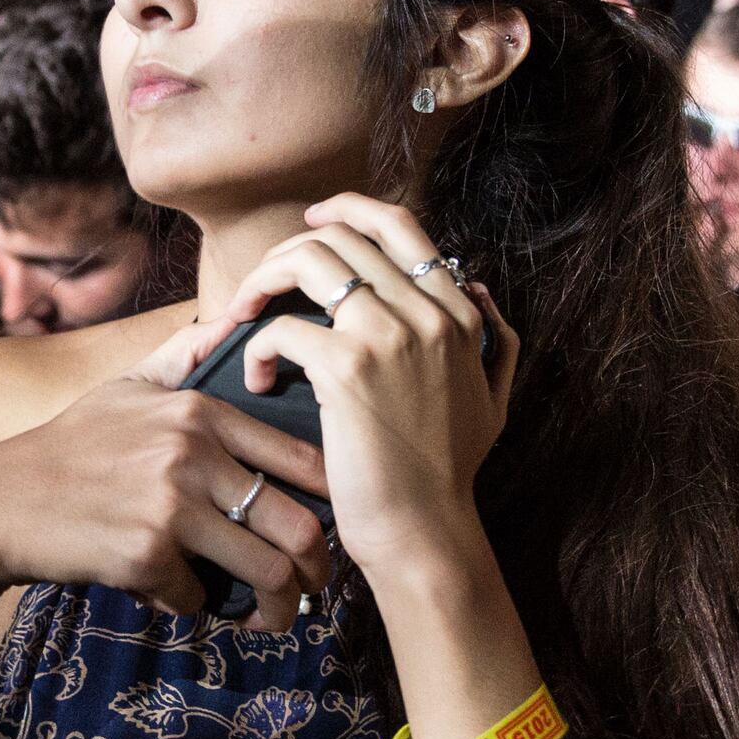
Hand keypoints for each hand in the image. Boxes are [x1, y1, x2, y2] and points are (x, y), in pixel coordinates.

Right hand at [0, 366, 334, 631]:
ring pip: (265, 572)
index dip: (332, 501)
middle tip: (314, 588)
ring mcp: (171, 507)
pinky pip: (199, 597)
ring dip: (278, 607)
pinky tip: (175, 595)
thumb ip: (184, 353)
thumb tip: (231, 318)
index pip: (303, 461)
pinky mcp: (146, 556)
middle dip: (317, 570)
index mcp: (201, 413)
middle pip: (299, 526)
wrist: (1, 499)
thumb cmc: (72, 444)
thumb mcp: (128, 385)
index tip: (328, 527)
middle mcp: (193, 455)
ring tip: (273, 616)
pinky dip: (194, 606)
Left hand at [163, 196, 515, 584]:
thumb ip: (495, 340)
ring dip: (263, 279)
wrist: (425, 530)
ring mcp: (389, 335)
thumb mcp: (494, 400)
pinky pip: (282, 325)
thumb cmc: (449, 474)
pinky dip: (258, 346)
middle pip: (344, 234)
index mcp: (458, 313)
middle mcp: (427, 312)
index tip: (313, 222)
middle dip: (290, 248)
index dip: (349, 208)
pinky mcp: (347, 367)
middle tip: (263, 282)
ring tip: (243, 315)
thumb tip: (480, 289)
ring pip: (310, 260)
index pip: (400, 224)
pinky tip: (260, 380)